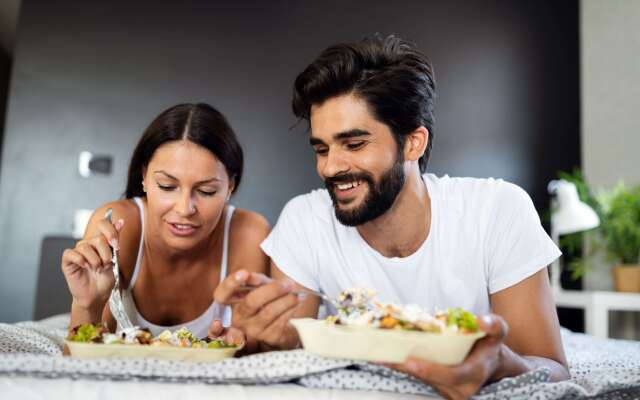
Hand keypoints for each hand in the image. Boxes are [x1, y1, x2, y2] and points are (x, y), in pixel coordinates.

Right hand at [61, 217, 123, 309]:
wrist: (97, 295)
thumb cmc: (105, 279)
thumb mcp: (114, 258)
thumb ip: (115, 240)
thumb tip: (120, 222)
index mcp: (100, 242)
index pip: (103, 224)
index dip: (111, 231)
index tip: (116, 245)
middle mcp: (88, 244)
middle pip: (97, 238)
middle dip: (106, 254)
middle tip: (106, 265)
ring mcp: (77, 252)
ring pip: (85, 246)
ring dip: (95, 261)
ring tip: (96, 269)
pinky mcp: (68, 261)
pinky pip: (72, 254)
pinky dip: (81, 261)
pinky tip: (85, 268)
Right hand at [214, 269, 301, 349]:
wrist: (280, 323)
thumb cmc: (265, 300)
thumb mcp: (259, 286)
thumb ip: (254, 279)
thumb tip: (251, 277)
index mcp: (230, 304)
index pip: (221, 295)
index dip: (231, 284)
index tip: (244, 273)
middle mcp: (237, 319)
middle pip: (250, 302)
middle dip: (272, 290)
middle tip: (288, 283)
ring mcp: (252, 330)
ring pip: (268, 312)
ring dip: (286, 300)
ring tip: (297, 293)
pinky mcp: (268, 337)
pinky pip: (280, 321)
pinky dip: (290, 309)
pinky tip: (296, 302)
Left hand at [388, 314, 507, 399]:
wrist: (490, 364)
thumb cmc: (490, 345)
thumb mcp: (497, 332)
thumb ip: (493, 325)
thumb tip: (481, 321)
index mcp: (473, 375)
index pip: (451, 376)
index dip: (431, 370)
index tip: (410, 361)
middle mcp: (458, 389)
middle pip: (427, 379)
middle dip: (403, 368)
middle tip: (380, 356)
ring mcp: (445, 391)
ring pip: (417, 380)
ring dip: (395, 368)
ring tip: (374, 355)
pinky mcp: (434, 387)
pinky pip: (414, 377)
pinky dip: (398, 366)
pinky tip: (379, 356)